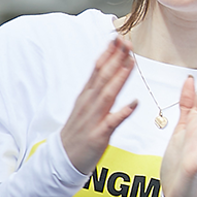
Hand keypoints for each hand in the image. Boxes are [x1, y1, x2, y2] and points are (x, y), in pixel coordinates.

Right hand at [59, 38, 139, 172]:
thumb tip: (111, 68)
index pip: (98, 70)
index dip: (108, 53)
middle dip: (115, 59)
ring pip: (107, 95)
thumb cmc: (79, 131)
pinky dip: (122, 113)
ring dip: (119, 78)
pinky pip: (111, 123)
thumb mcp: (86, 105)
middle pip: (102, 77)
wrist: (62, 159)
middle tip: (126, 41)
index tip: (119, 37)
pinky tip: (133, 104)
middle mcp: (89, 104)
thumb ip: (98, 88)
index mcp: (87, 96)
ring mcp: (93, 119)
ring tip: (130, 63)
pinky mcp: (98, 135)